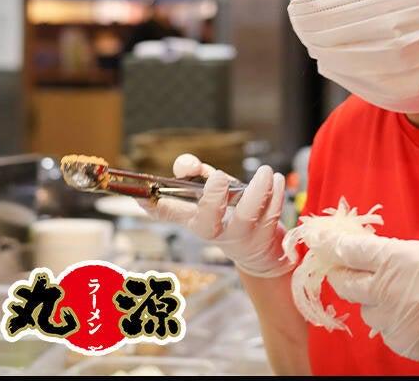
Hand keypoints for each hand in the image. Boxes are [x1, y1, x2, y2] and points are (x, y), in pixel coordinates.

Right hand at [138, 153, 293, 277]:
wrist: (262, 253)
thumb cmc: (232, 214)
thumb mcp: (214, 192)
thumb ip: (199, 174)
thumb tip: (187, 165)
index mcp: (196, 219)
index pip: (168, 213)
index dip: (154, 205)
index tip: (142, 197)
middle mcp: (215, 232)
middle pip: (207, 223)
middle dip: (211, 199)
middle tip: (218, 176)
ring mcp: (240, 239)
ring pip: (247, 217)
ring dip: (257, 192)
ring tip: (265, 171)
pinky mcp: (264, 240)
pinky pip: (271, 216)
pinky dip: (275, 196)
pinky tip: (276, 180)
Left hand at [311, 232, 418, 367]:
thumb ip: (388, 253)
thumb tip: (350, 250)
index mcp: (402, 260)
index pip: (353, 251)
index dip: (333, 245)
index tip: (320, 240)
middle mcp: (396, 292)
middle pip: (346, 284)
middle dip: (343, 274)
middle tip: (348, 268)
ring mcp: (400, 322)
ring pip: (366, 309)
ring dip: (375, 301)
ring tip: (406, 295)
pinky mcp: (406, 345)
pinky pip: (385, 330)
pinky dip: (393, 321)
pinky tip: (417, 314)